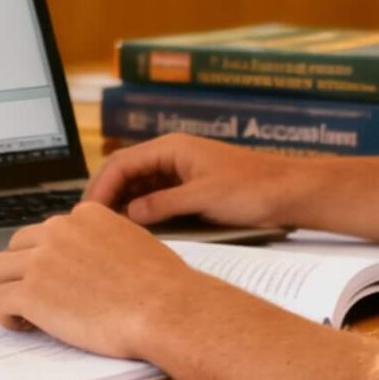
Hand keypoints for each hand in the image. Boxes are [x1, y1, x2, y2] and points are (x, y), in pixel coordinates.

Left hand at [0, 202, 208, 358]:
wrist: (166, 309)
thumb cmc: (163, 286)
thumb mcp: (136, 243)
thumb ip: (107, 242)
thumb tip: (94, 261)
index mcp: (86, 215)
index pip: (49, 230)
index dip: (50, 257)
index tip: (60, 279)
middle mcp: (59, 230)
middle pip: (19, 246)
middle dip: (25, 271)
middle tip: (43, 298)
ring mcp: (41, 261)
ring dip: (11, 290)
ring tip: (31, 314)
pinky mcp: (31, 293)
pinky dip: (5, 314)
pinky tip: (25, 325)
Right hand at [81, 133, 319, 228]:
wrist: (290, 191)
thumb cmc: (253, 188)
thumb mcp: (203, 198)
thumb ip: (163, 205)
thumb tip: (129, 214)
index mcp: (171, 148)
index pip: (120, 164)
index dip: (100, 188)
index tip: (88, 214)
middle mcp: (172, 156)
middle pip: (125, 173)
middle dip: (105, 196)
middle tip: (90, 225)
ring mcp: (181, 172)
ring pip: (139, 186)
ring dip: (122, 205)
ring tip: (108, 231)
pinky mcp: (191, 188)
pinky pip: (156, 197)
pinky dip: (142, 211)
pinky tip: (135, 230)